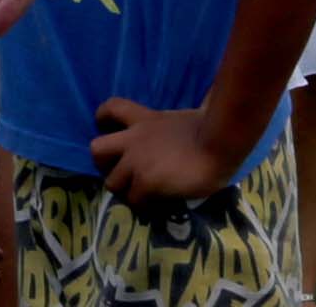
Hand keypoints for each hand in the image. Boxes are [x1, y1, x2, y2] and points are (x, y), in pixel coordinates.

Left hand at [91, 96, 237, 206]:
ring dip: (125, 191)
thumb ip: (168, 126)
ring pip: (111, 183)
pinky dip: (143, 207)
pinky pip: (134, 201)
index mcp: (144, 119)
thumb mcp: (182, 118)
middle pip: (96, 149)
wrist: (219, 143)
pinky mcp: (145, 182)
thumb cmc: (211, 129)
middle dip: (104, 164)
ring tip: (141, 196)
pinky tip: (156, 207)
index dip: (104, 119)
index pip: (111, 108)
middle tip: (121, 172)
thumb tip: (177, 129)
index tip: (107, 128)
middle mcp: (133, 139)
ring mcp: (136, 162)